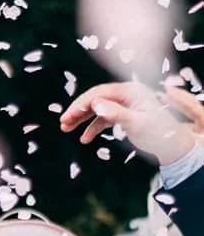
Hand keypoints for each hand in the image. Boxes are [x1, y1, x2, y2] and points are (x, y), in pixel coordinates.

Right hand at [60, 81, 197, 167]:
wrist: (172, 145)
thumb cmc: (158, 132)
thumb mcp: (136, 123)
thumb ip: (116, 113)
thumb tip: (95, 104)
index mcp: (130, 91)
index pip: (100, 92)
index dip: (83, 103)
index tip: (69, 115)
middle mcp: (126, 95)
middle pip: (96, 99)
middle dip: (78, 110)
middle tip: (63, 122)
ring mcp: (124, 105)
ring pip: (97, 108)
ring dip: (82, 118)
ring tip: (66, 128)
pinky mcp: (123, 115)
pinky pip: (103, 119)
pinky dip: (93, 128)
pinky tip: (84, 139)